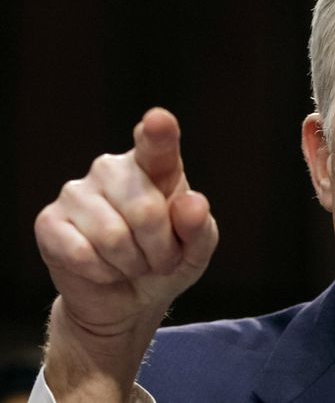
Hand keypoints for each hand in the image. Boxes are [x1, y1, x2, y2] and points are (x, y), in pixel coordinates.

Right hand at [34, 108, 218, 399]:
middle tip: (159, 258)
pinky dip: (103, 273)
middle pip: (145, 211)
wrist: (127, 299)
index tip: (158, 120)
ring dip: (132, 263)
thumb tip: (192, 205)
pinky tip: (104, 268)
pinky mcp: (49, 221)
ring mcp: (77, 192)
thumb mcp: (195, 250)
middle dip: (160, 248)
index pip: (157, 143)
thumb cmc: (165, 260)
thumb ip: (200, 227)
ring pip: (113, 237)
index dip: (158, 132)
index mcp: (155, 165)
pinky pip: (82, 254)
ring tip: (132, 263)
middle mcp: (112, 169)